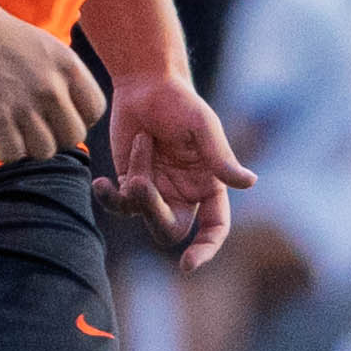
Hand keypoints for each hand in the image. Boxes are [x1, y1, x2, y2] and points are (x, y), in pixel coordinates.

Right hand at [0, 0, 105, 162]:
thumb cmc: (4, 38)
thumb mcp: (49, 47)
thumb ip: (67, 77)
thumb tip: (79, 111)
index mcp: (68, 66)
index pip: (95, 110)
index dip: (81, 118)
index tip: (62, 115)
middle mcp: (51, 86)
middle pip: (74, 136)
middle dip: (58, 137)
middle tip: (39, 129)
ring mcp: (24, 104)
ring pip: (46, 151)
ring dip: (32, 147)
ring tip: (18, 133)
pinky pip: (14, 154)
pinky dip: (6, 151)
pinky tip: (0, 137)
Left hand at [91, 72, 253, 270]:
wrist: (144, 85)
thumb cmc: (180, 102)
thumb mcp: (202, 126)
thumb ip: (219, 157)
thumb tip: (249, 183)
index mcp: (208, 185)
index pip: (214, 227)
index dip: (205, 248)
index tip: (188, 264)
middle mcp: (183, 194)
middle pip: (171, 228)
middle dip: (153, 211)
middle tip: (138, 181)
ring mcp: (154, 191)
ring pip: (142, 213)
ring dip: (135, 185)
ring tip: (141, 141)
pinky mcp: (127, 182)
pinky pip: (118, 203)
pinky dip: (108, 196)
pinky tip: (101, 183)